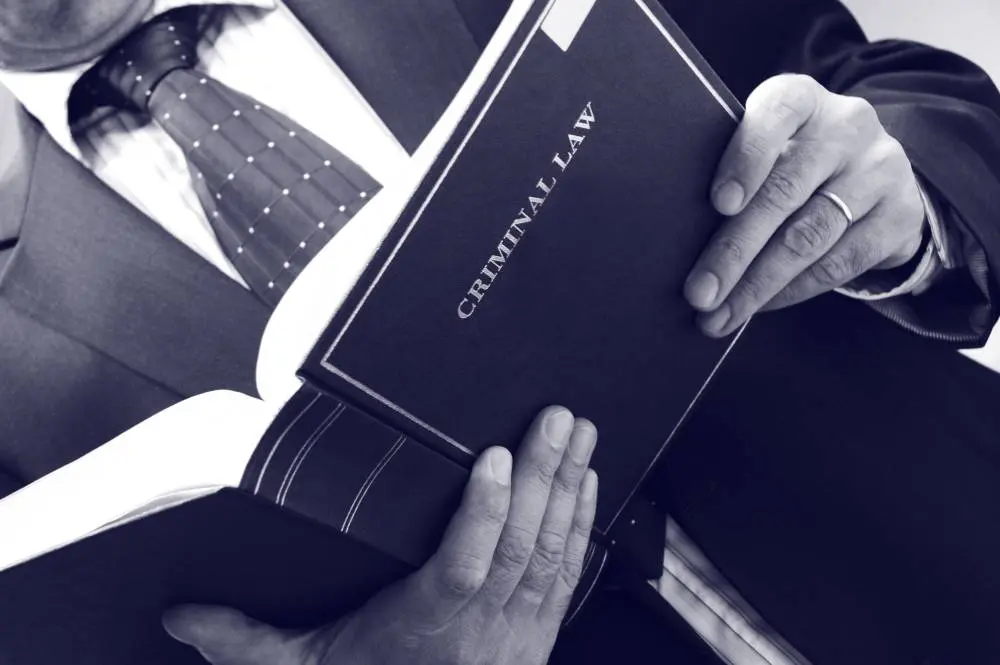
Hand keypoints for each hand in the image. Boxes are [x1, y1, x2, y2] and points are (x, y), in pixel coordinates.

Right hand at [162, 406, 598, 664]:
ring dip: (568, 485)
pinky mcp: (541, 627)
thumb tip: (181, 616)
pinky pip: (571, 570)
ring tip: (580, 431)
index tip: (492, 457)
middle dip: (540, 475)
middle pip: (520, 546)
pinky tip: (590, 481)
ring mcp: (521, 628)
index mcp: (426, 627)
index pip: (463, 567)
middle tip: (555, 415)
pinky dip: (582, 521)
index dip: (483, 514)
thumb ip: (247, 644)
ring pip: (553, 549)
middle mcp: (484, 627)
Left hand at [684, 74, 926, 336]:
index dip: (745, 159)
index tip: (719, 204)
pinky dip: (793, 291)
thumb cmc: (793, 160)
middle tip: (699, 292)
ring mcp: (880, 169)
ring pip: (809, 236)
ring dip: (758, 284)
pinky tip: (760, 307)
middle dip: (734, 250)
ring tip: (720, 316)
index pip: (775, 115)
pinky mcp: (900, 214)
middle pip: (784, 192)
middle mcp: (846, 125)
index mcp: (801, 99)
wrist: (875, 172)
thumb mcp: (768, 147)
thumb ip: (736, 171)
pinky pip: (839, 263)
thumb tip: (680, 236)